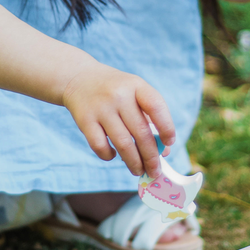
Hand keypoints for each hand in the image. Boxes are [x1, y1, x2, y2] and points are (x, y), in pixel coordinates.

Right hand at [61, 63, 174, 177]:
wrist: (80, 78)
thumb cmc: (116, 91)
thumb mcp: (135, 93)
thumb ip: (150, 118)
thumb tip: (163, 152)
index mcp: (136, 86)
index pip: (156, 107)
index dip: (166, 127)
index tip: (169, 143)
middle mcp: (119, 95)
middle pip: (141, 133)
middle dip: (151, 157)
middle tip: (155, 171)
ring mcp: (101, 108)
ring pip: (123, 144)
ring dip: (134, 163)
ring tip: (138, 171)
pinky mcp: (85, 120)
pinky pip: (100, 146)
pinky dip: (109, 156)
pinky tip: (114, 156)